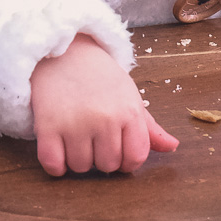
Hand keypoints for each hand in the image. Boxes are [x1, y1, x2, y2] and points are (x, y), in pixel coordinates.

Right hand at [30, 34, 178, 175]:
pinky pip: (53, 166)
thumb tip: (172, 146)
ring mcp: (76, 124)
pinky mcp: (48, 126)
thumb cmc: (100, 77)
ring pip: (80, 168)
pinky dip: (55, 165)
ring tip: (76, 136)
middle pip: (108, 166)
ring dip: (77, 159)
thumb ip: (149, 126)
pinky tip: (58, 149)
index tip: (118, 152)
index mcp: (129, 111)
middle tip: (93, 137)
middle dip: (101, 158)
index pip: (136, 157)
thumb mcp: (129, 95)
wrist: (64, 52)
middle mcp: (105, 119)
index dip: (127, 161)